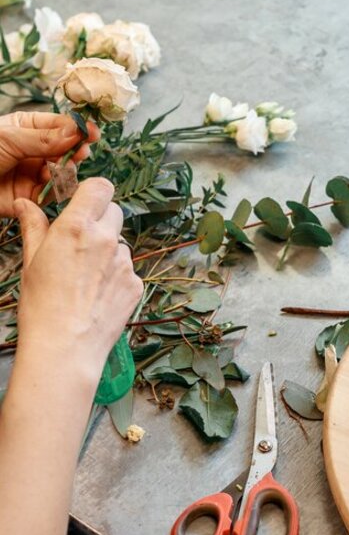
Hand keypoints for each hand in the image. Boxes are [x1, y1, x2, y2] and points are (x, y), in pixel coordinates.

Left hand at [0, 111, 99, 214]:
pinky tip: (47, 184)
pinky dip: (56, 189)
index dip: (77, 128)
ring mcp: (35, 174)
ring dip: (64, 170)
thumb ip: (45, 138)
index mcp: (27, 128)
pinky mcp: (32, 197)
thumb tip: (78, 131)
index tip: (92, 132)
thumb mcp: (9, 139)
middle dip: (75, 151)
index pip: (60, 125)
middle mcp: (34, 151)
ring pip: (64, 172)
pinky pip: (54, 194)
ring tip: (57, 169)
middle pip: (68, 149)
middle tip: (81, 152)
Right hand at [13, 178, 142, 388]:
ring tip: (86, 277)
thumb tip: (26, 204)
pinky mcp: (137, 283)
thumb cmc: (42, 305)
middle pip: (115, 212)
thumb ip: (35, 227)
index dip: (93, 193)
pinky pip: (128, 269)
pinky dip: (116, 275)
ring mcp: (126, 262)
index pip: (101, 187)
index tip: (84, 203)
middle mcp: (107, 240)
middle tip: (81, 242)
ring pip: (121, 243)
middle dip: (100, 221)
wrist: (66, 347)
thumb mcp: (31, 261)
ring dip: (109, 250)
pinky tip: (98, 294)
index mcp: (77, 227)